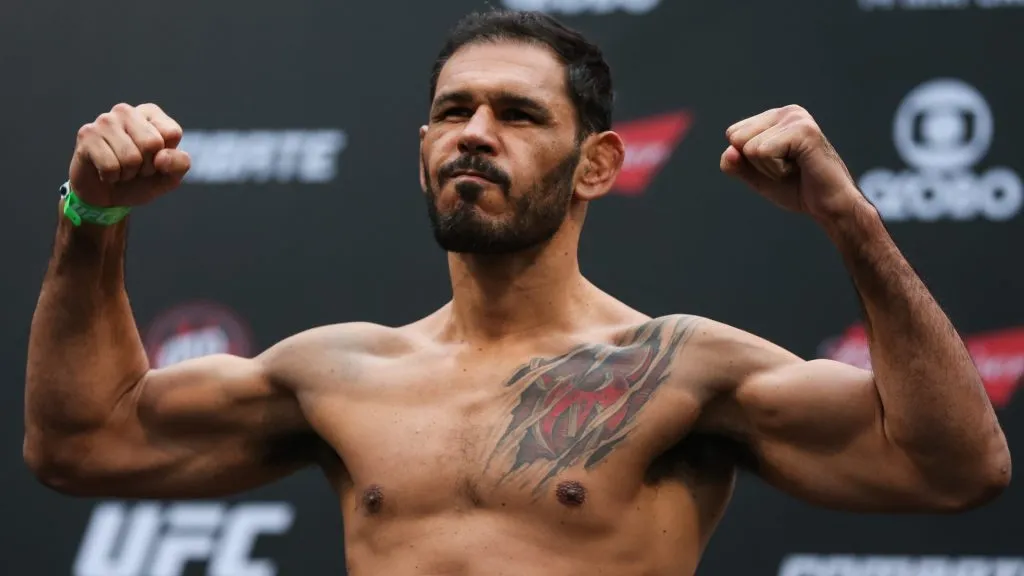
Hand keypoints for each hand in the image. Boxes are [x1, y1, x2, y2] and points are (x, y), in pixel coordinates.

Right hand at [69, 103, 190, 206]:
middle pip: (152, 143)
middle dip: (147, 166)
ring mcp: (105, 120)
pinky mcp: (86, 134)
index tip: (155, 160)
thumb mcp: (170, 176)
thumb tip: (161, 157)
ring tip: (121, 169)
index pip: (172, 133)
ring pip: (130, 157)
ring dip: (128, 173)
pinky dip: (111, 177)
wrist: (107, 197)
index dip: (166, 157)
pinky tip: (105, 171)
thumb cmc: (141, 180)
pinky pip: (110, 166)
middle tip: (136, 167)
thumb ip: (179, 164)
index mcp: (151, 113)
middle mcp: (127, 110)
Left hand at [720, 105, 863, 220]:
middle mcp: (787, 112)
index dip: (749, 160)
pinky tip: (800, 168)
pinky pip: (763, 152)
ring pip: (749, 147)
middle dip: (757, 163)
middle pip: (737, 138)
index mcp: (776, 117)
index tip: (777, 165)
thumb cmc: (797, 189)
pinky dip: (777, 170)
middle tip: (787, 169)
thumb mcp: (756, 176)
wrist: (828, 206)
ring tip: (795, 168)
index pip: (733, 134)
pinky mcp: (803, 130)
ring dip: (769, 168)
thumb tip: (729, 152)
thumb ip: (736, 164)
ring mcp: (796, 118)